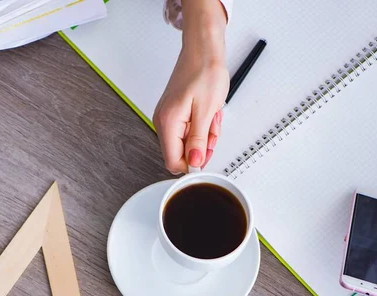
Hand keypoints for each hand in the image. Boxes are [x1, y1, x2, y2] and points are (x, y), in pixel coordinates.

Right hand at [153, 0, 228, 173]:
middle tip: (212, 127)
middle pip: (182, 153)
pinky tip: (209, 113)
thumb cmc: (204, 72)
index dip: (191, 164)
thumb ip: (198, 140)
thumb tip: (193, 163)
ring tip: (212, 115)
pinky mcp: (176, 114)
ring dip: (205, 135)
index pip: (173, 161)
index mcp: (168, 122)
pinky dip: (203, 126)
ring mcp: (169, 117)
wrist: (204, 50)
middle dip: (201, 146)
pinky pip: (191, 131)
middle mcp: (163, 121)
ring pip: (189, 142)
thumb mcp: (206, 111)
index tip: (205, 156)